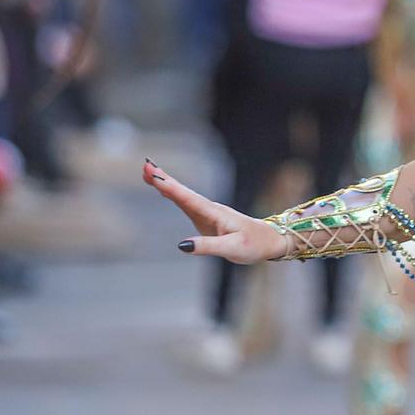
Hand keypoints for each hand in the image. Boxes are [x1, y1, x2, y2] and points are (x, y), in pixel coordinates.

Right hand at [144, 160, 287, 262]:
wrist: (269, 241)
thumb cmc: (252, 245)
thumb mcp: (232, 249)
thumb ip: (207, 247)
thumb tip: (182, 246)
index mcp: (215, 214)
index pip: (188, 199)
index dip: (170, 187)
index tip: (154, 175)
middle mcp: (210, 209)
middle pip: (183, 192)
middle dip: (164, 179)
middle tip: (146, 165)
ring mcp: (208, 212)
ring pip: (184, 195)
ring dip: (166, 184)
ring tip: (148, 173)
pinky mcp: (207, 219)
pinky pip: (186, 203)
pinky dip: (174, 194)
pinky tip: (164, 190)